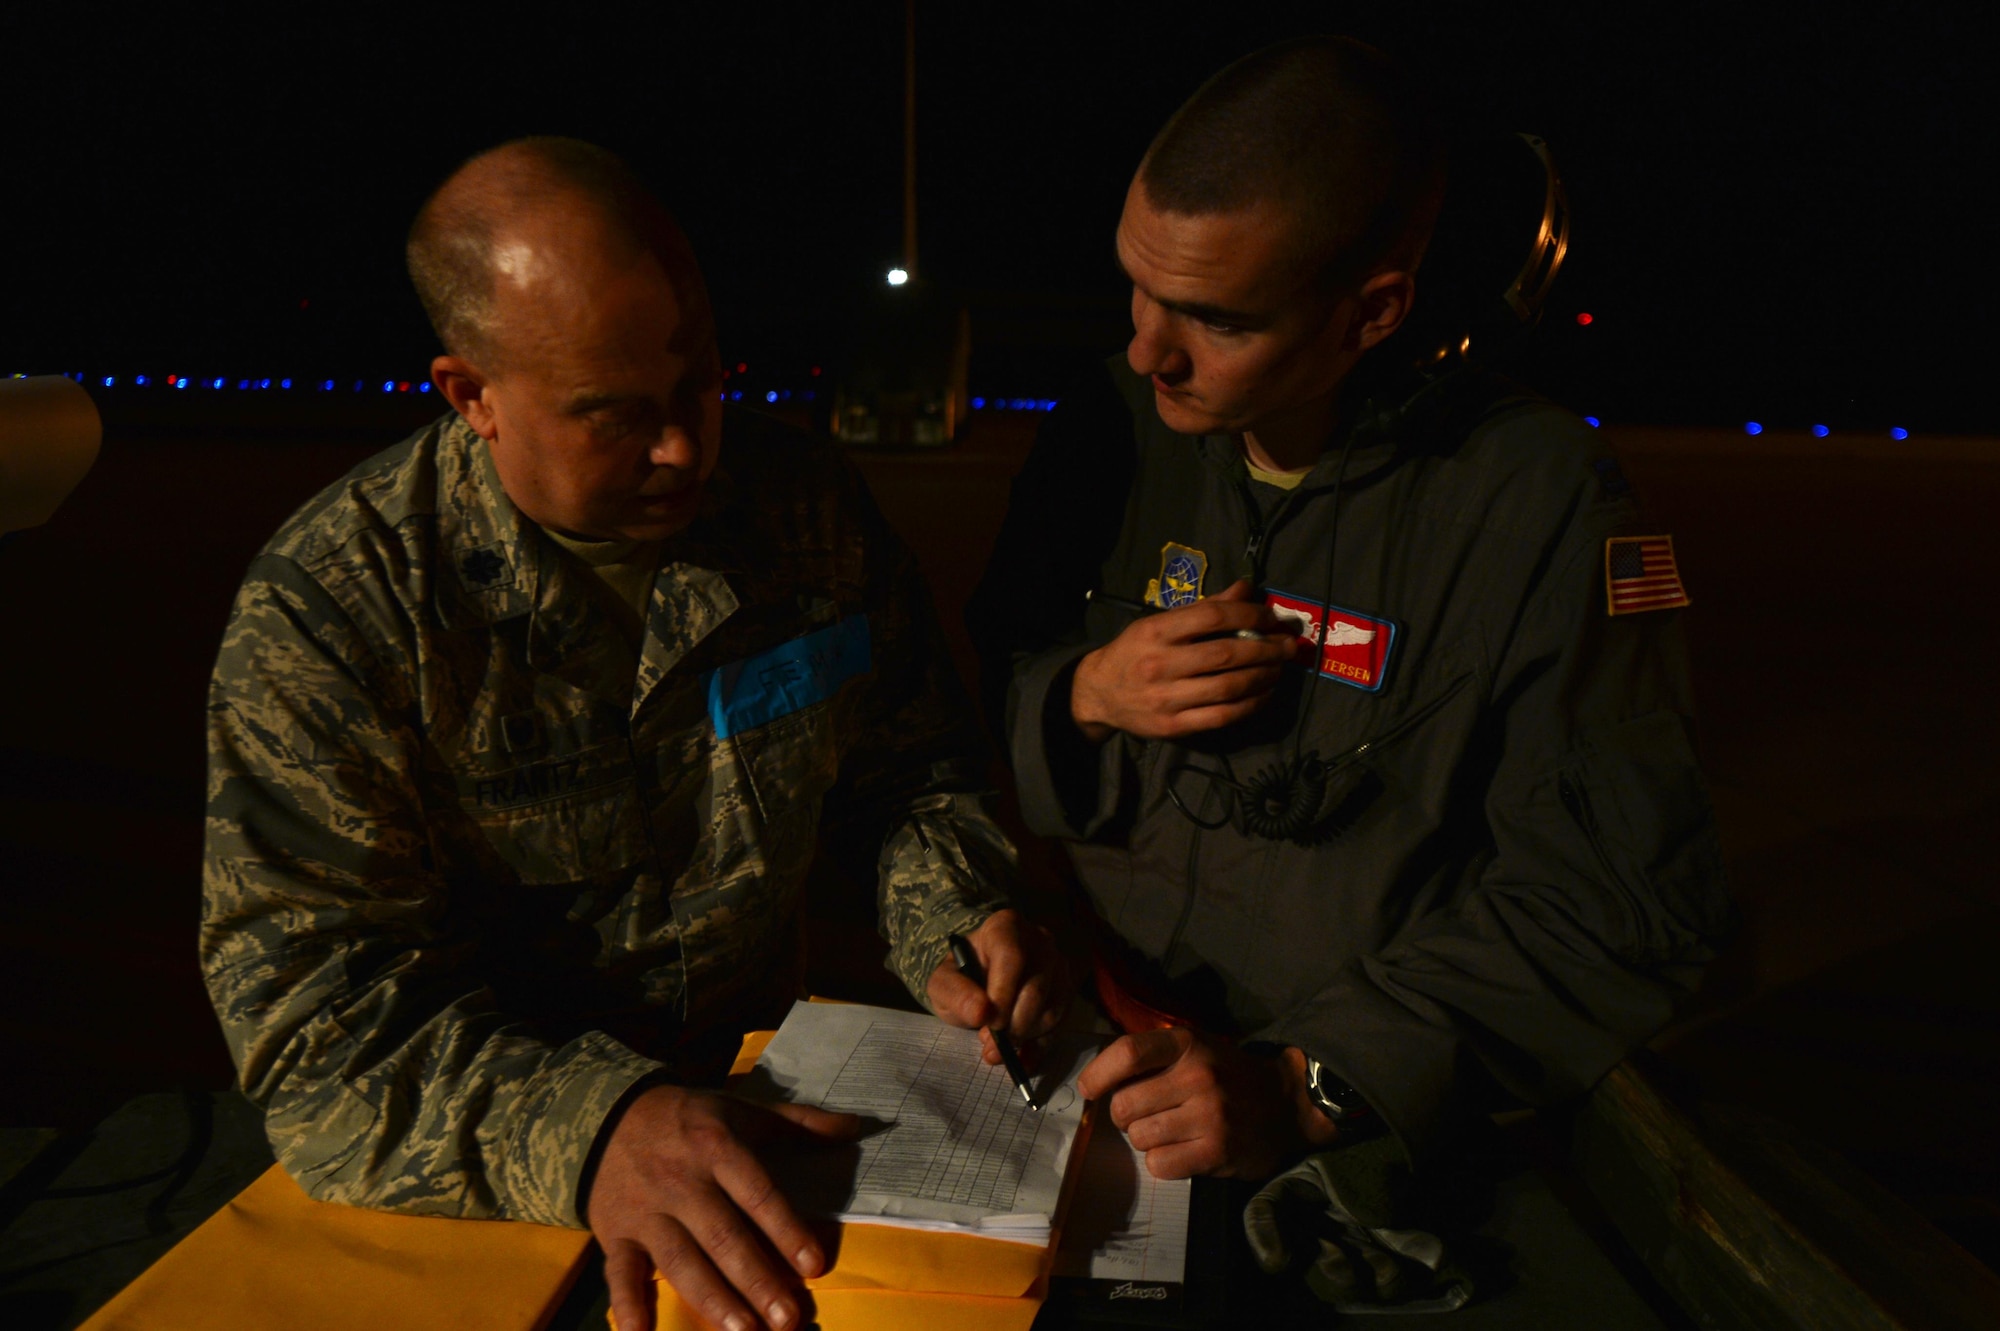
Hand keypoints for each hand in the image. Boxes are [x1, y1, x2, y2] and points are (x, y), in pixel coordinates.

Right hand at [587, 1084, 858, 1330]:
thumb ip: (800, 1122)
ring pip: (681, 1262)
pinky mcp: (616, 1235)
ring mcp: (646, 1212)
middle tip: (788, 1318)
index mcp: (716, 1147)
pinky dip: (629, 1306)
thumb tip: (858, 1126)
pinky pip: (621, 1274)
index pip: (758, 1193)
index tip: (814, 1265)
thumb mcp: (742, 1110)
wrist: (607, 1116)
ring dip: (713, 1300)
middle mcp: (681, 1182)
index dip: (786, 1230)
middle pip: (723, 1236)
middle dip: (756, 1279)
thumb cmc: (689, 1119)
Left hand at [927, 908, 1071, 1065]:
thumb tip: (981, 1013)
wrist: (977, 978)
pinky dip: (1038, 1047)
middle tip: (988, 1043)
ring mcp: (1058, 966)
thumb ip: (956, 993)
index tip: (987, 1022)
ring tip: (995, 1044)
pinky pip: (1060, 1026)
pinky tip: (1019, 1058)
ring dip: (1023, 1037)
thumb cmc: (961, 975)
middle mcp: (1040, 941)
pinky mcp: (1066, 992)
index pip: (1012, 957)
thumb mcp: (943, 982)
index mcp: (1005, 927)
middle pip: (1036, 990)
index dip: (1002, 994)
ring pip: (1051, 1011)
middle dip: (1011, 1025)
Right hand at [1070, 580, 1304, 741]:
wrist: (1099, 693)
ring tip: (1280, 668)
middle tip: (1290, 645)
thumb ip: (1204, 607)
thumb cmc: (1136, 651)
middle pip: (1226, 654)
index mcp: (1156, 631)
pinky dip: (1251, 704)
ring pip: (1229, 687)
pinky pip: (1223, 716)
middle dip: (1266, 648)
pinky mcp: (1174, 726)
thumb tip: (1246, 588)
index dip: (1249, 614)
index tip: (1272, 617)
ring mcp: (1166, 698)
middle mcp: (1160, 664)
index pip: (1212, 616)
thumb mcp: (1161, 622)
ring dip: (1264, 676)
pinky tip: (1264, 693)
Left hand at [1076, 1029, 1335, 1178]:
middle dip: (1123, 1116)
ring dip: (1144, 1139)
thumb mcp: (1194, 1048)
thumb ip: (1151, 1057)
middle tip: (1142, 1115)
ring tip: (1168, 1131)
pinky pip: (1158, 1165)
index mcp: (1186, 1043)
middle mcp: (1197, 1076)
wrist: (1286, 1103)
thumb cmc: (1226, 1074)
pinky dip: (1161, 1162)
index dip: (1098, 1074)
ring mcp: (1210, 1115)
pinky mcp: (1217, 1152)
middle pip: (1123, 1105)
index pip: (1128, 1053)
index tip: (1087, 1090)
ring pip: (1138, 1137)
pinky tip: (1180, 1151)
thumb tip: (1093, 1082)